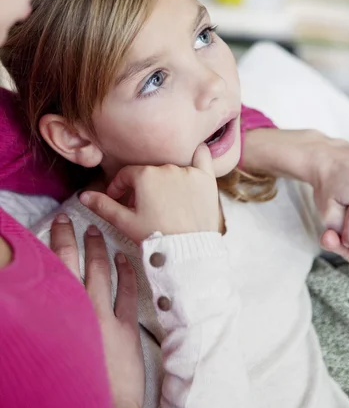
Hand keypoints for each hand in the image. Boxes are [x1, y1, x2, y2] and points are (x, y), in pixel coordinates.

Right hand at [50, 216, 144, 407]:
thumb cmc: (78, 381)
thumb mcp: (59, 345)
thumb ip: (58, 317)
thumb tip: (53, 296)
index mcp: (62, 312)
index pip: (56, 269)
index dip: (56, 244)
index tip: (56, 226)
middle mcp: (82, 310)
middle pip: (76, 264)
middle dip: (72, 239)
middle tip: (71, 220)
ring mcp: (106, 316)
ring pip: (102, 272)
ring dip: (99, 250)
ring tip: (96, 233)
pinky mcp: (127, 327)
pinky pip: (128, 291)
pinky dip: (126, 272)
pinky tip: (124, 258)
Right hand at [79, 144, 218, 243]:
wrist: (189, 251)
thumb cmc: (156, 237)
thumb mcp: (125, 223)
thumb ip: (103, 206)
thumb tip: (83, 195)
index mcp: (145, 175)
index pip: (127, 175)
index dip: (119, 188)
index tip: (120, 201)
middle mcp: (167, 167)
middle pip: (149, 172)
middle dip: (142, 188)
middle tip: (142, 207)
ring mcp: (188, 172)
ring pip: (171, 169)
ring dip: (165, 180)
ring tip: (165, 201)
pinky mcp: (207, 179)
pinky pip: (203, 156)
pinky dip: (197, 155)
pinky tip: (192, 161)